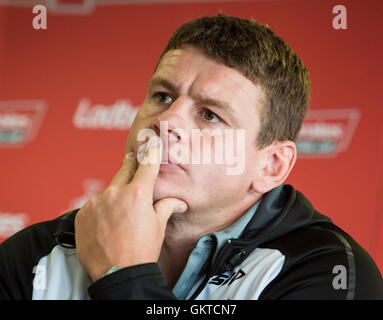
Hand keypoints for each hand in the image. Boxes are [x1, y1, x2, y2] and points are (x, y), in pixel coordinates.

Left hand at [74, 136, 187, 280]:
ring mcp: (96, 202)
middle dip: (131, 166)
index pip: (147, 164)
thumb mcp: (158, 226)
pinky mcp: (83, 213)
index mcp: (138, 193)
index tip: (151, 142)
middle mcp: (115, 193)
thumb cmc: (142, 250)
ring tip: (120, 211)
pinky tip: (107, 221)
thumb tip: (178, 202)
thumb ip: (166, 206)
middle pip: (124, 170)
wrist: (118, 273)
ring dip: (115, 193)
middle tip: (133, 161)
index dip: (151, 152)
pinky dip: (101, 208)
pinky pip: (94, 204)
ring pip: (108, 189)